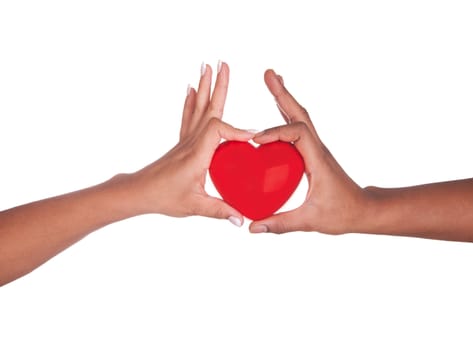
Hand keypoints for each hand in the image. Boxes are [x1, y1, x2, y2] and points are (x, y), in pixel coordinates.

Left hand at [128, 62, 252, 225]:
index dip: (237, 130)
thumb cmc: (163, 197)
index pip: (219, 130)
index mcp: (197, 154)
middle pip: (208, 108)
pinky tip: (192, 89)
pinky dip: (192, 101)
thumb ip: (220, 211)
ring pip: (199, 108)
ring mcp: (186, 140)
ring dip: (206, 86)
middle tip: (224, 63)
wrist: (138, 192)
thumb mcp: (195, 206)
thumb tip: (242, 219)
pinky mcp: (182, 143)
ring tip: (209, 66)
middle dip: (218, 86)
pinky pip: (189, 117)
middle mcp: (191, 142)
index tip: (253, 136)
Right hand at [249, 70, 371, 233]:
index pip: (297, 133)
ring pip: (300, 117)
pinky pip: (298, 128)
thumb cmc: (343, 213)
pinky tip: (278, 108)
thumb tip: (252, 226)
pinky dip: (286, 114)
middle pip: (299, 114)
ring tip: (272, 79)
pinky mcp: (312, 153)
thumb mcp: (310, 221)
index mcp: (317, 159)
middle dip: (282, 94)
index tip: (256, 140)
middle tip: (268, 74)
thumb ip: (281, 224)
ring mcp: (315, 149)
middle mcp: (317, 148)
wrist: (363, 209)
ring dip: (284, 98)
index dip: (276, 132)